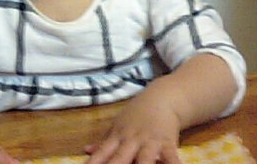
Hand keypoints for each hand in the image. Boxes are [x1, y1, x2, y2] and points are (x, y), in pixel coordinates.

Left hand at [85, 54, 237, 163]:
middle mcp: (132, 140)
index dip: (95, 161)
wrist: (162, 98)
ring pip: (144, 159)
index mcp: (118, 136)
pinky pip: (170, 158)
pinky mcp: (168, 143)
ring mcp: (150, 142)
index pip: (103, 152)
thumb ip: (105, 141)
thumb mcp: (118, 125)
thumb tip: (86, 150)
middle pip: (120, 157)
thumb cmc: (137, 115)